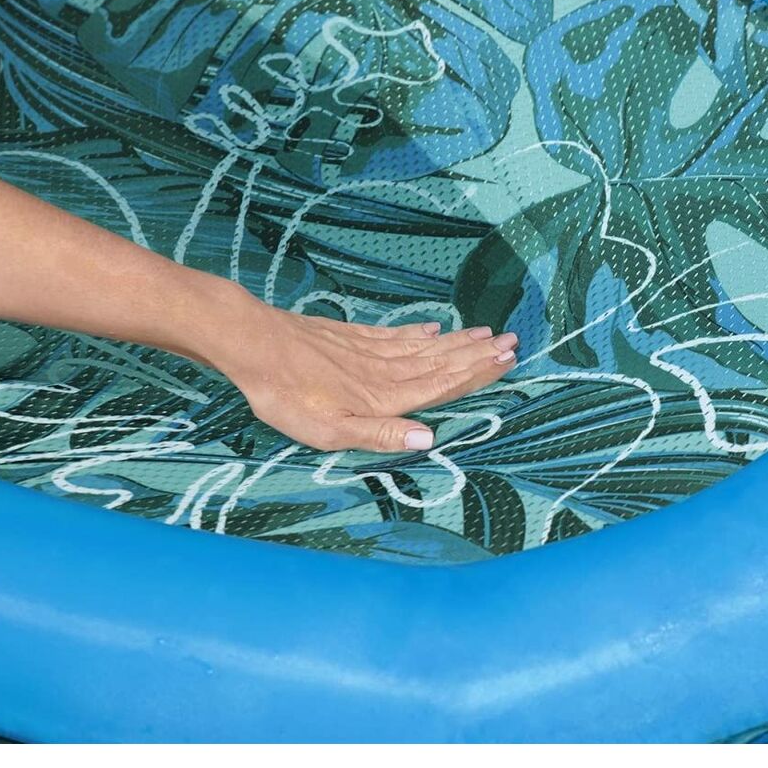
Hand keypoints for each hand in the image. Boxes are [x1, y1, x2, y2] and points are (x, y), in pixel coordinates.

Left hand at [207, 291, 517, 452]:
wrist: (255, 345)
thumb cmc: (288, 396)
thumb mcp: (329, 431)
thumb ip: (380, 435)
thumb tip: (428, 439)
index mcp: (386, 397)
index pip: (442, 385)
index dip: (476, 373)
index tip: (507, 358)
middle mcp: (386, 371)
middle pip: (441, 361)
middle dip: (477, 353)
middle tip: (512, 340)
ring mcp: (369, 351)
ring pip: (424, 346)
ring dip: (457, 341)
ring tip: (485, 331)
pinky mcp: (351, 338)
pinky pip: (396, 335)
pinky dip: (418, 332)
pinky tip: (432, 328)